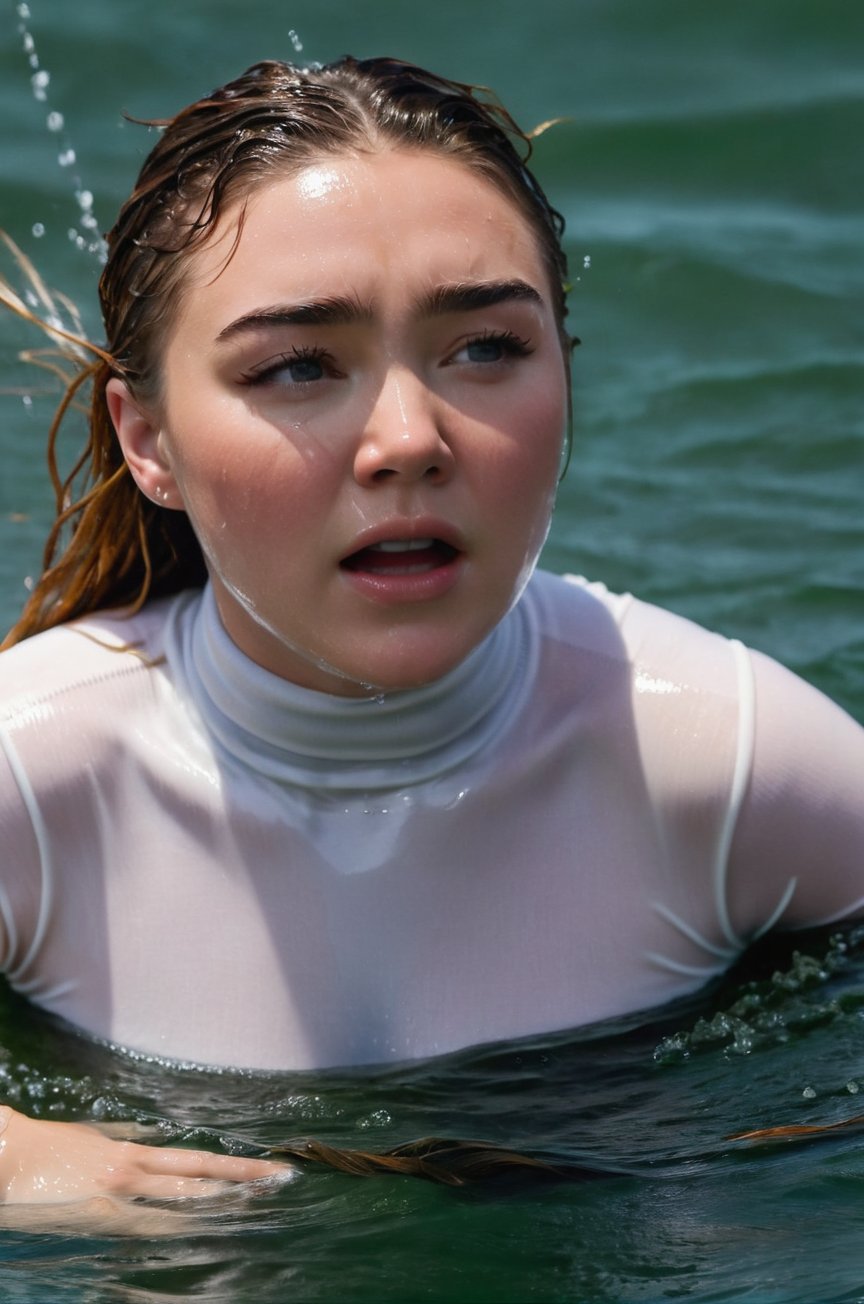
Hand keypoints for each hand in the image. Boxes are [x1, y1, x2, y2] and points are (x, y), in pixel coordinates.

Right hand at [0, 1105, 292, 1204]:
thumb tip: (140, 1134)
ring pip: (183, 1196)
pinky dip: (178, 1228)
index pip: (196, 1160)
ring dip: (222, 1200)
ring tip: (260, 1202)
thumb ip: (118, 1137)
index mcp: (132, 1151)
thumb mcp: (88, 1138)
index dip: (233, 1165)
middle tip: (283, 1178)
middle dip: (243, 1177)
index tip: (267, 1168)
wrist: (6, 1154)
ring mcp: (120, 1189)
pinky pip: (147, 1225)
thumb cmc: (42, 1150)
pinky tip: (204, 1231)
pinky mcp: (100, 1212)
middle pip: (201, 1173)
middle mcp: (134, 1167)